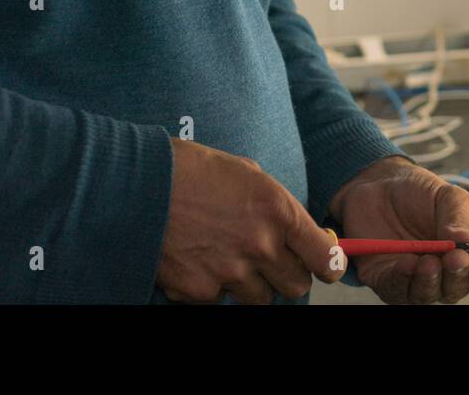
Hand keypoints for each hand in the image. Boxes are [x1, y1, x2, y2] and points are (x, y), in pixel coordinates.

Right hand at [156, 138, 342, 302]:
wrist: (139, 183)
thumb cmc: (195, 170)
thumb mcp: (249, 175)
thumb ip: (278, 207)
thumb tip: (302, 234)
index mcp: (278, 212)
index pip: (326, 258)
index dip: (329, 264)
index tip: (324, 264)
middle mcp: (260, 246)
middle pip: (297, 286)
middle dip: (288, 275)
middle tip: (271, 260)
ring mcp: (229, 272)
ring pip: (260, 298)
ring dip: (252, 284)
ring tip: (228, 255)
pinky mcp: (199, 291)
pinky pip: (220, 299)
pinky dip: (214, 286)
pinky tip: (199, 259)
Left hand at [330, 156, 468, 304]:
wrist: (378, 184)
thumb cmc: (418, 192)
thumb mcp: (445, 196)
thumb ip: (459, 218)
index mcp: (464, 254)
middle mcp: (441, 273)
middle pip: (456, 290)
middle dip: (457, 276)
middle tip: (455, 258)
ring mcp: (413, 278)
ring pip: (426, 295)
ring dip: (430, 282)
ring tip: (429, 262)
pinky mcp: (385, 279)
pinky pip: (395, 289)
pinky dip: (402, 279)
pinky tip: (407, 262)